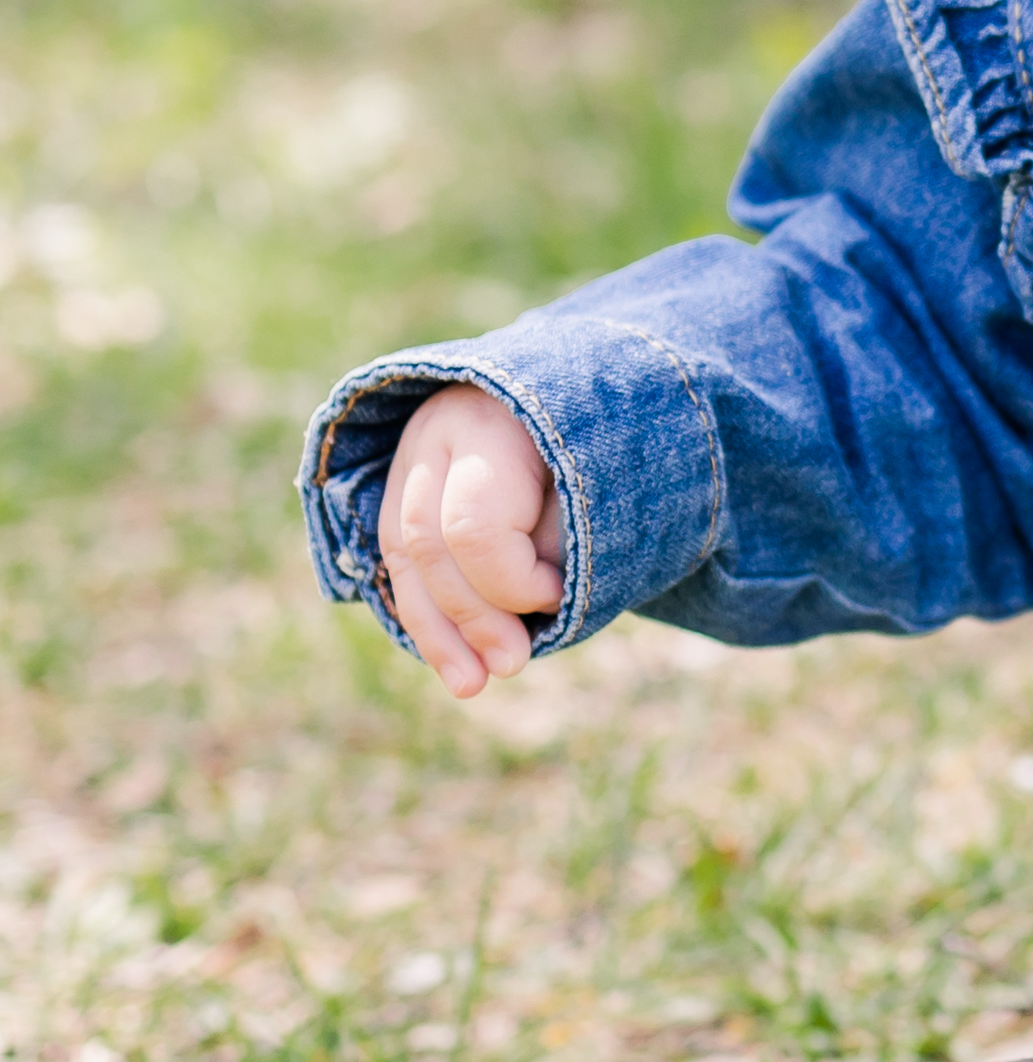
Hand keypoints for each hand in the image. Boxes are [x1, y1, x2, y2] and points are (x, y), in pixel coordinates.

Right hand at [379, 387, 564, 698]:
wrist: (587, 376)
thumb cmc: (602, 432)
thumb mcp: (595, 473)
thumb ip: (558, 534)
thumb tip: (532, 608)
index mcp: (487, 420)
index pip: (472, 527)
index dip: (512, 582)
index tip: (557, 595)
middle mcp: (434, 432)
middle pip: (425, 544)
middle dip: (469, 617)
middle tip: (512, 666)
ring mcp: (411, 456)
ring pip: (401, 554)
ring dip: (435, 629)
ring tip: (471, 685)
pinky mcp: (406, 484)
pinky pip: (400, 559)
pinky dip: (426, 610)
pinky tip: (450, 657)